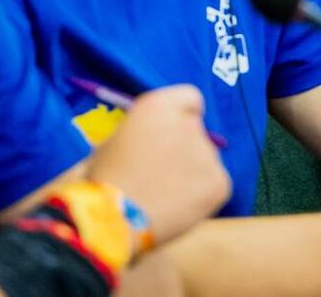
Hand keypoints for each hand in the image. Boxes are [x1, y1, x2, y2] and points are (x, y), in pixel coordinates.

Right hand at [88, 85, 230, 245]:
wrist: (110, 222)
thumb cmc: (102, 183)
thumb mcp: (113, 141)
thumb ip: (143, 132)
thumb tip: (156, 138)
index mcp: (158, 106)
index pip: (189, 98)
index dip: (181, 116)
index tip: (171, 133)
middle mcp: (188, 123)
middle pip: (196, 130)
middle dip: (183, 147)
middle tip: (162, 174)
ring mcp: (207, 153)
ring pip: (205, 159)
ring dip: (191, 172)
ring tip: (163, 197)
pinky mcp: (219, 182)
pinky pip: (213, 185)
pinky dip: (201, 196)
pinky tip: (176, 210)